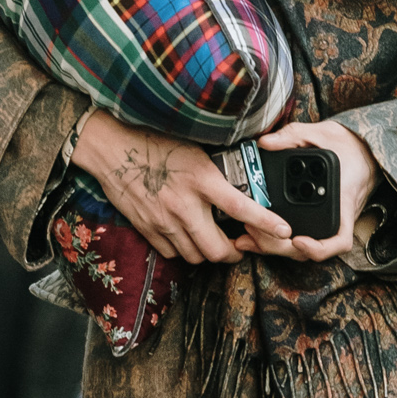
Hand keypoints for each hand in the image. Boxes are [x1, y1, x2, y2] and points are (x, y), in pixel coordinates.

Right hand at [73, 110, 290, 264]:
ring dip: (208, 253)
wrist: (111, 147)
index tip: (284, 232)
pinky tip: (186, 237)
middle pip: (218, 250)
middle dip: (233, 254)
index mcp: (201, 180)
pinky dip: (183, 251)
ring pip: (196, 256)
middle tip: (240, 247)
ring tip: (214, 242)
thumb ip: (215, 172)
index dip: (267, 224)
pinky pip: (172, 253)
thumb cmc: (154, 141)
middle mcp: (184, 206)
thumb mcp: (195, 150)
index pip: (242, 208)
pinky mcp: (147, 229)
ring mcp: (164, 221)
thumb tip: (241, 184)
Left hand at [256, 118, 378, 261]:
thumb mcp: (322, 133)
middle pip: (310, 250)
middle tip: (253, 231)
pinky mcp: (315, 220)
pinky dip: (276, 240)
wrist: (361, 150)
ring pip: (302, 249)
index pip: (340, 238)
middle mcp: (336, 218)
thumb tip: (266, 142)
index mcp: (342, 201)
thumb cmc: (348, 145)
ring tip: (248, 236)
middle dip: (279, 247)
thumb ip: (294, 136)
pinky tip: (255, 234)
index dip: (319, 247)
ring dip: (274, 247)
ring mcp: (326, 221)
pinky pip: (298, 236)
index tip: (297, 240)